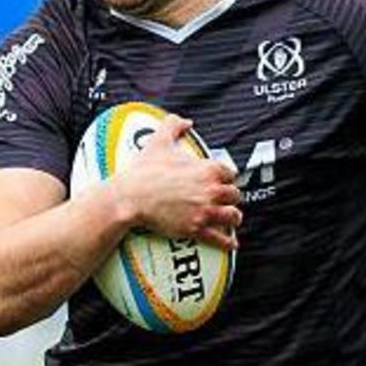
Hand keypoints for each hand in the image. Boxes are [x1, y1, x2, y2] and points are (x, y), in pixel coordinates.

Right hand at [109, 115, 241, 249]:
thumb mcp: (159, 141)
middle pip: (235, 195)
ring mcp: (205, 211)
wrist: (130, 197)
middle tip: (226, 200)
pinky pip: (220, 238)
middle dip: (231, 198)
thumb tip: (184, 121)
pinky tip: (231, 244)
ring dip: (233, 218)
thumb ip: (173, 125)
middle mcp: (211, 190)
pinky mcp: (196, 229)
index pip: (230, 173)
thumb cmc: (144, 171)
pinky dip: (227, 242)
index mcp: (207, 169)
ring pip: (233, 216)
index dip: (226, 177)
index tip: (222, 181)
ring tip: (231, 219)